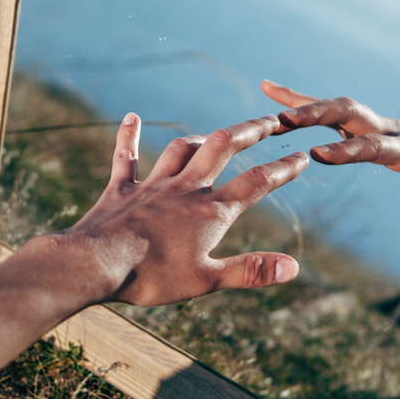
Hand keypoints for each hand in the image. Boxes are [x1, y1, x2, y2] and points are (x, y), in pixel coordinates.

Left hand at [56, 112, 308, 305]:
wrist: (97, 263)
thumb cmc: (152, 276)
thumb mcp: (207, 280)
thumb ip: (251, 271)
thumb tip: (294, 267)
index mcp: (210, 213)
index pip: (256, 184)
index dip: (282, 169)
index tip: (302, 156)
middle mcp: (185, 190)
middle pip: (223, 148)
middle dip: (249, 131)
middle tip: (270, 119)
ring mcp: (151, 186)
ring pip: (180, 150)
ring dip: (200, 139)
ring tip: (212, 136)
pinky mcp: (120, 190)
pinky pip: (126, 157)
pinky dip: (129, 136)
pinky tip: (132, 118)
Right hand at [262, 80, 399, 234]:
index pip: (371, 146)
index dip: (345, 150)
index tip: (315, 155)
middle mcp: (386, 128)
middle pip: (349, 114)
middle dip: (316, 114)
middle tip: (280, 121)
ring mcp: (374, 121)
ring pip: (336, 107)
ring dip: (303, 104)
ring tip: (268, 101)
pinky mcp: (364, 121)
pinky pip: (331, 109)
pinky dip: (303, 100)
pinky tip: (273, 92)